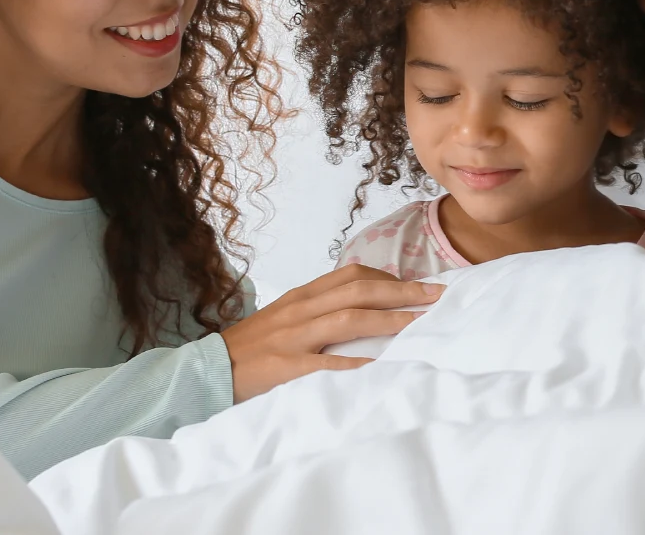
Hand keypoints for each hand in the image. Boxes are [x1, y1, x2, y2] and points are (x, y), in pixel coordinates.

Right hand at [219, 264, 442, 402]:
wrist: (207, 370)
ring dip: (390, 320)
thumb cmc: (252, 347)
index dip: (389, 278)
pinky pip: (326, 363)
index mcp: (302, 296)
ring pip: (349, 319)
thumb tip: (364, 310)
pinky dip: (355, 363)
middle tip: (437, 296)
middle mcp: (300, 310)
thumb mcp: (285, 318)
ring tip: (421, 323)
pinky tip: (381, 365)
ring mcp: (293, 337)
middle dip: (402, 291)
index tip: (419, 285)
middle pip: (359, 291)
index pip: (352, 276)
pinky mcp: (285, 366)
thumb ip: (319, 311)